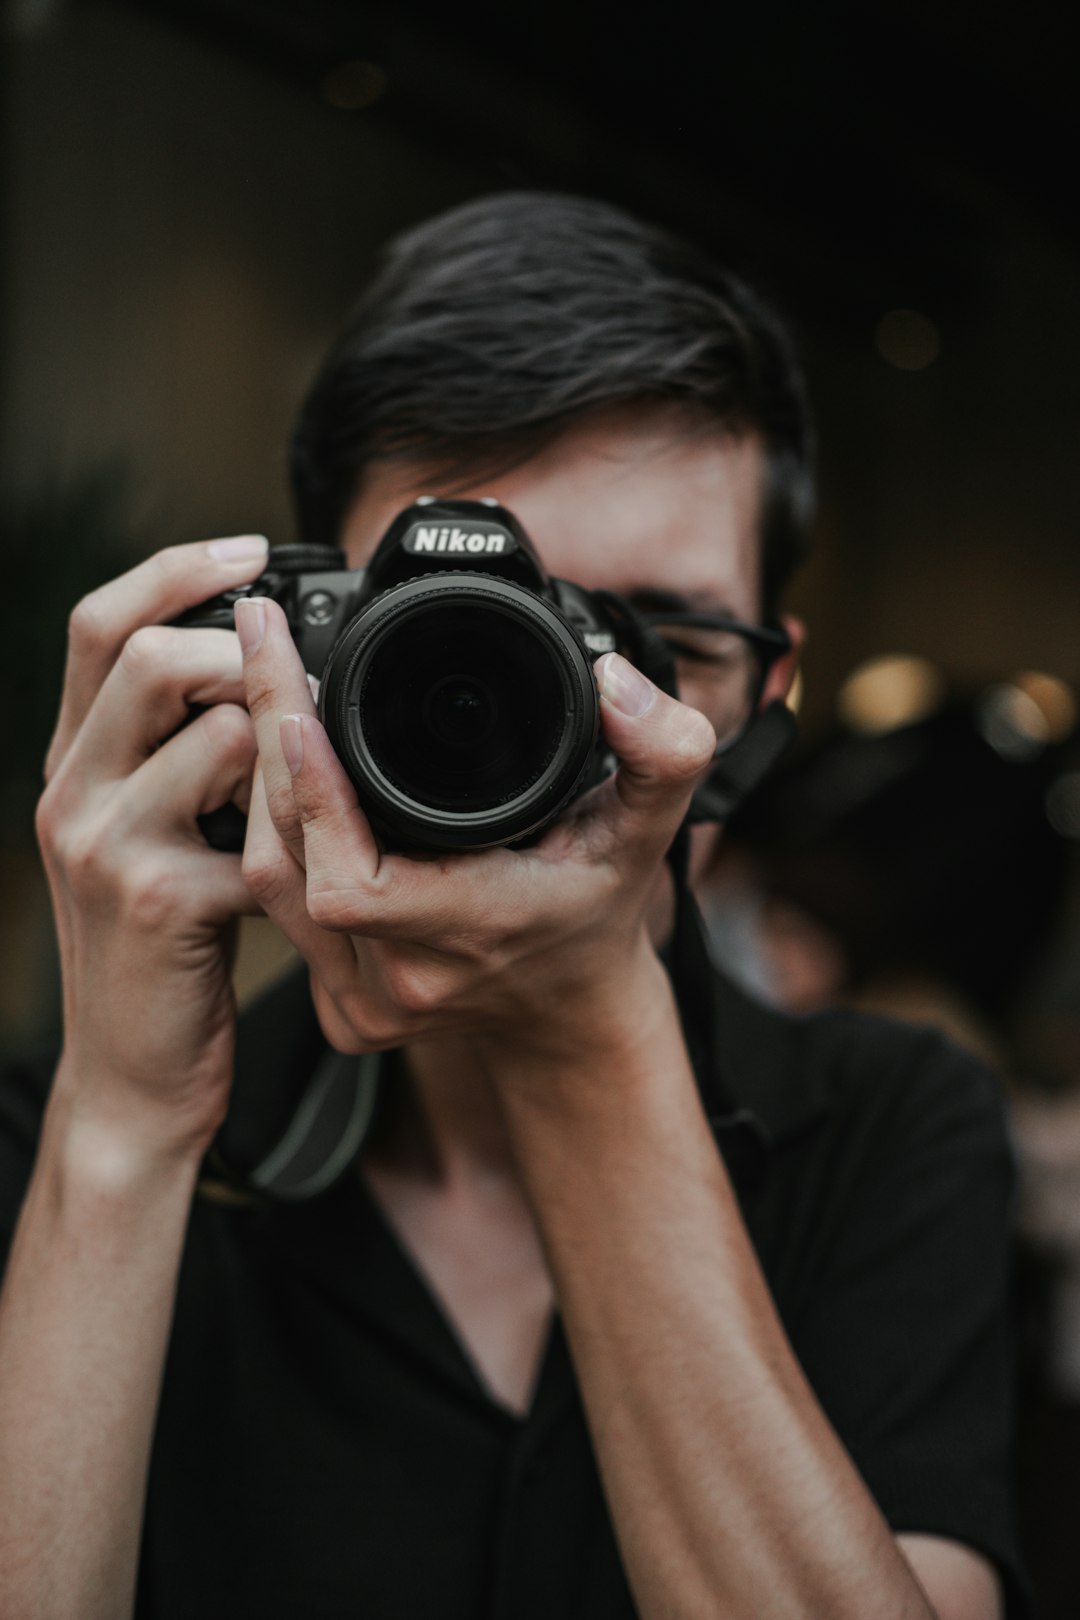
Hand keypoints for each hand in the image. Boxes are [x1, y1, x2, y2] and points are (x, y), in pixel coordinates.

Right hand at [35, 537, 268, 1162]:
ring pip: (216, 732)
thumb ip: (181, 762)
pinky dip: (299, 835)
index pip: (97, 622)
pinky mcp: (159, 901)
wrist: (135, 1079)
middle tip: (300, 683)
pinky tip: (311, 869)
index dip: (173, 569)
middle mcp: (71, 791)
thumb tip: (264, 683)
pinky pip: (253, 826)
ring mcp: (105, 845)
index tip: (253, 548)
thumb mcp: (152, 839)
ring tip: (312, 789)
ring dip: (287, 747)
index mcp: (74, 764)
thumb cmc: (161, 954)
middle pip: (147, 654)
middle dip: (241, 649)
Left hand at [236, 595, 715, 1069]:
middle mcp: (406, 979)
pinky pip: (273, 906)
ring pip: (266, 881)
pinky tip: (269, 760)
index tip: (301, 702)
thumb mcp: (649, 831)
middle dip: (266, 740)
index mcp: (476, 933)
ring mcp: (362, 1001)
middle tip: (263, 639)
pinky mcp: (337, 1004)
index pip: (355, 882)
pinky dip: (266, 826)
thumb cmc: (600, 910)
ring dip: (256, 778)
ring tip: (263, 680)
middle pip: (289, 861)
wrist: (572, 1008)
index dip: (316, 796)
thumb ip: (663, 753)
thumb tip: (615, 679)